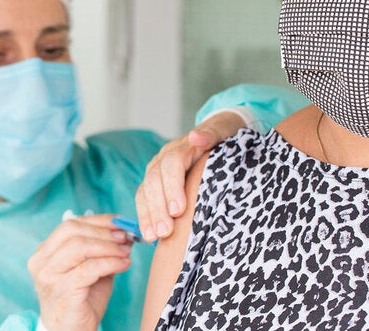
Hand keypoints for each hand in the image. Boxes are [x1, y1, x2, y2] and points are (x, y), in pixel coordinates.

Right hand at [28, 214, 131, 330]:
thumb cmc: (82, 299)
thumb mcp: (91, 267)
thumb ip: (101, 248)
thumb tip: (124, 230)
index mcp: (45, 252)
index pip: (70, 224)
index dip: (98, 220)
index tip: (120, 221)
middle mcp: (41, 262)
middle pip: (72, 231)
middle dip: (103, 231)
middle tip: (125, 236)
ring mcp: (49, 276)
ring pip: (80, 247)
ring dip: (108, 247)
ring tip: (126, 251)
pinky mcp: (62, 291)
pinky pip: (89, 269)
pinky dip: (111, 263)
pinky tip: (124, 264)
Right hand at [135, 111, 243, 241]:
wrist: (219, 135)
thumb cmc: (224, 137)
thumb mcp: (223, 131)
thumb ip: (211, 134)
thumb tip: (196, 137)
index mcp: (182, 147)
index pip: (171, 164)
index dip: (172, 187)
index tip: (178, 210)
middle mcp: (164, 158)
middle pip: (154, 180)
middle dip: (158, 208)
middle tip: (165, 231)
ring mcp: (158, 171)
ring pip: (146, 191)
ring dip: (149, 215)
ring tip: (155, 237)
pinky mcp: (156, 185)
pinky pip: (145, 200)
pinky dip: (146, 218)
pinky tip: (149, 236)